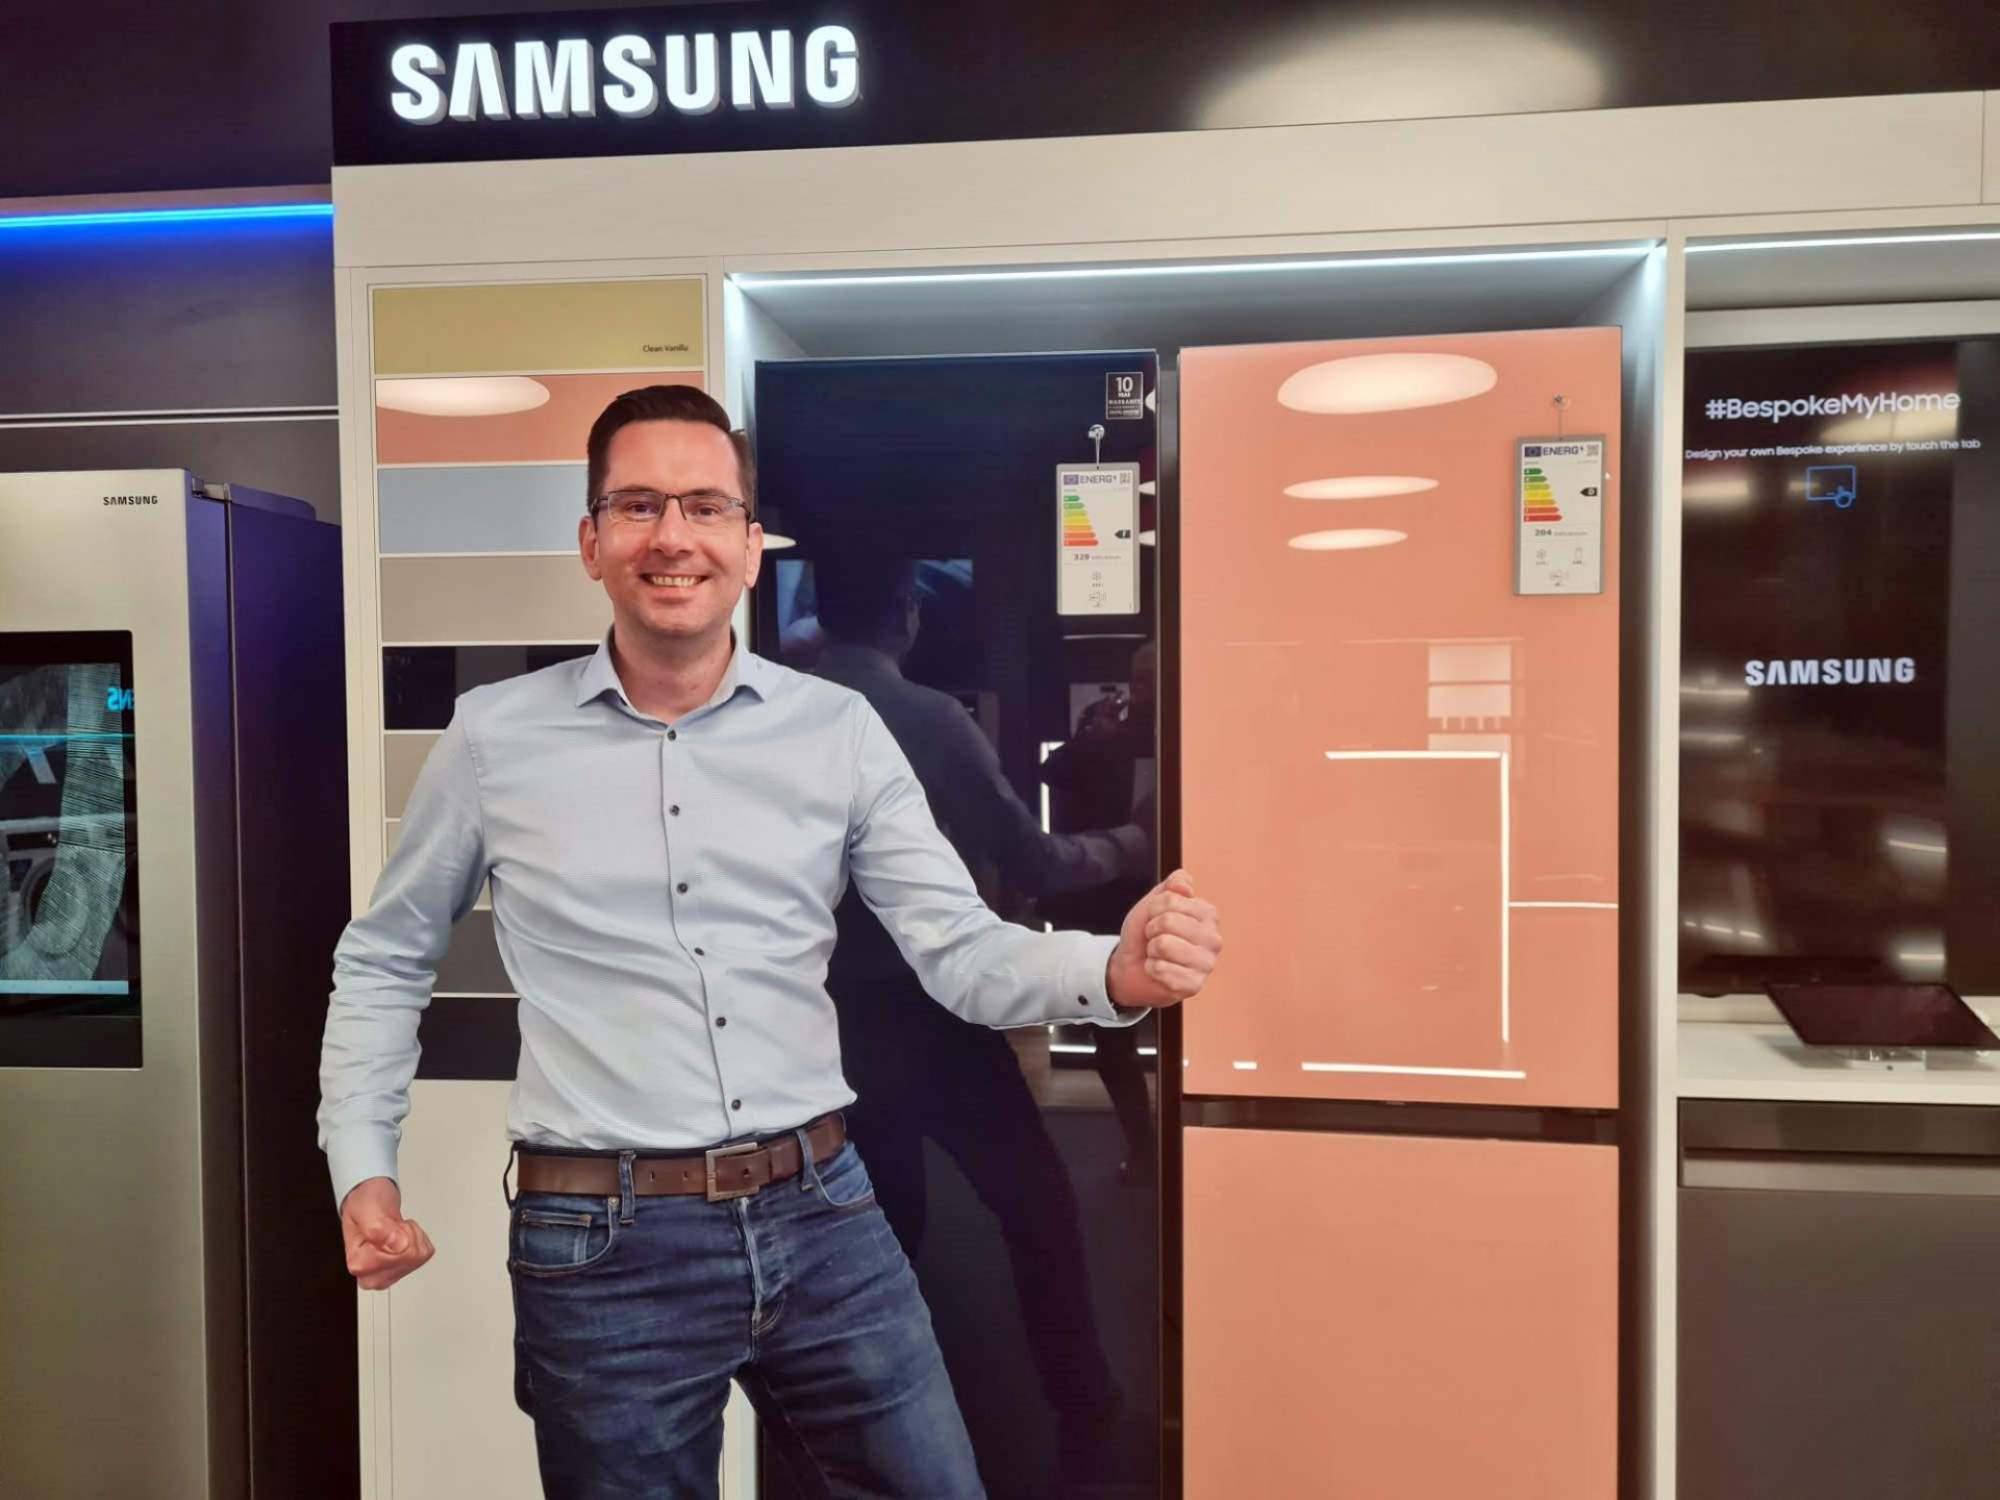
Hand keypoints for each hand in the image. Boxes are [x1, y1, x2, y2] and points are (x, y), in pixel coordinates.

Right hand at [340, 1176, 435, 1290]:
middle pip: (412, 1256)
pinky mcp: (404, 1269)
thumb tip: (399, 1246)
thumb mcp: (366, 1208)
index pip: (399, 1254)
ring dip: (411, 1234)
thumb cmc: (364, 1205)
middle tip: (389, 1226)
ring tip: (393, 1228)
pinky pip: (425, 1252)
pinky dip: (417, 1237)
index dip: (397, 1231)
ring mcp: (389, 1275)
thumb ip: (378, 1228)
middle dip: (407, 1233)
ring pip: (420, 1255)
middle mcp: (372, 1276)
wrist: (370, 1201)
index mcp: (359, 1265)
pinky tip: (399, 1234)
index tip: (382, 1225)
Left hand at [1106, 869, 1220, 1009]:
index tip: (1156, 918)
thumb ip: (1171, 886)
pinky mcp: (1194, 985)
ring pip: (1164, 945)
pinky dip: (1151, 969)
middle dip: (1151, 929)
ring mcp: (1207, 964)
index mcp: (1208, 914)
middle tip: (1156, 938)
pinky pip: (1161, 969)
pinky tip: (1159, 971)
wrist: (1132, 967)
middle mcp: (1214, 939)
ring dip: (1152, 949)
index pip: (1172, 899)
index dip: (1154, 909)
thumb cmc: (1147, 933)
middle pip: (1168, 921)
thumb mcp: (1154, 903)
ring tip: (1158, 954)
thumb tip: (1186, 885)